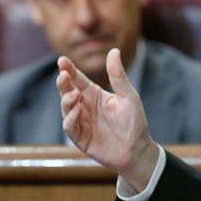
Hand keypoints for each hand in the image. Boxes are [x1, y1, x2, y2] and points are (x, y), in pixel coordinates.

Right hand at [57, 48, 158, 191]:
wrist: (137, 150)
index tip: (62, 60)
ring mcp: (81, 122)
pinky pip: (70, 127)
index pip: (78, 79)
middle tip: (63, 75)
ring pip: (65, 108)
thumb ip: (118, 75)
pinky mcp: (80, 138)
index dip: (69, 69)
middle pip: (67, 91)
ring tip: (74, 95)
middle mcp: (85, 106)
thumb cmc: (134, 122)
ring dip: (66, 100)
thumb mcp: (128, 95)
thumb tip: (114, 50)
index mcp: (94, 94)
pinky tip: (77, 110)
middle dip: (63, 83)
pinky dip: (71, 118)